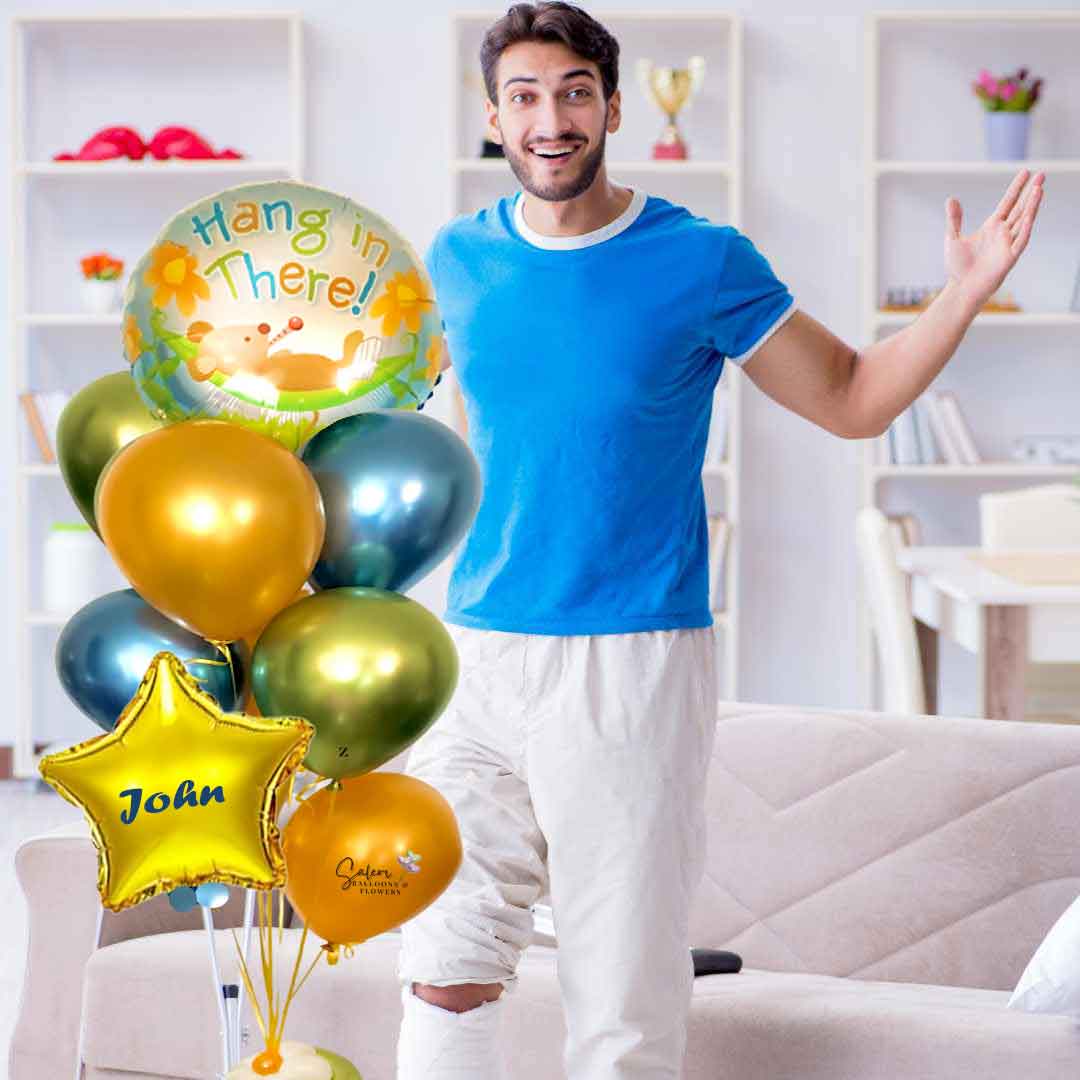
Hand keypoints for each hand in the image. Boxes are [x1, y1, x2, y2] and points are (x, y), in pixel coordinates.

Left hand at [944, 168, 1043, 307]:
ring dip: (1032, 206)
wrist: (961, 288)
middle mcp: (1003, 233)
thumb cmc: (958, 266)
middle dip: (1031, 192)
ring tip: (1039, 189)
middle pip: (1020, 208)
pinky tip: (1029, 216)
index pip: (1008, 203)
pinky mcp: (1010, 257)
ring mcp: (1008, 244)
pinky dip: (1025, 228)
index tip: (1025, 172)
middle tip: (1042, 174)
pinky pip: (1020, 241)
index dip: (1016, 188)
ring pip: (1024, 221)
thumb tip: (951, 198)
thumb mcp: (953, 237)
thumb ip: (954, 219)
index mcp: (992, 227)